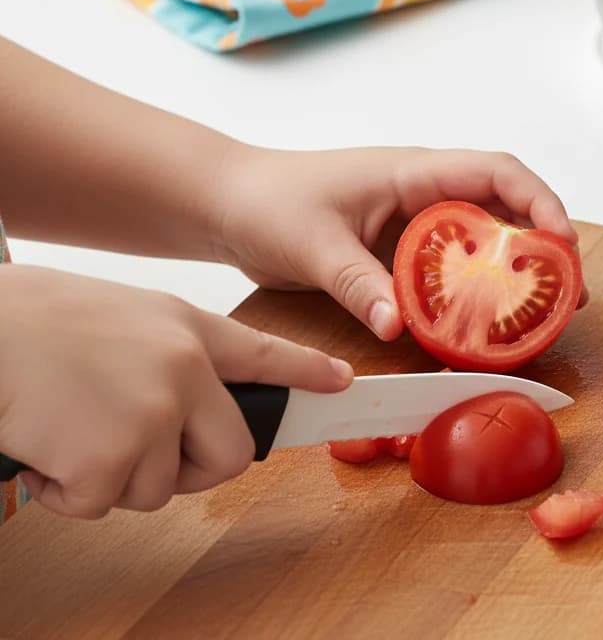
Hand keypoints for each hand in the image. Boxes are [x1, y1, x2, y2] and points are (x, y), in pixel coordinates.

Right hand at [0, 265, 351, 518]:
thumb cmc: (40, 322)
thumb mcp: (129, 319)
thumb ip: (175, 356)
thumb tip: (194, 402)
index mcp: (188, 329)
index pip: (267, 354)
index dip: (308, 374)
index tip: (343, 385)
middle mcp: (186, 369)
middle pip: (231, 456)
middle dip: (189, 469)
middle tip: (135, 448)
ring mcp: (154, 413)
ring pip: (159, 489)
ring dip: (112, 476)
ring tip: (70, 424)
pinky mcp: (111, 457)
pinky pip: (102, 503)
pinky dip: (67, 490)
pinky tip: (44, 443)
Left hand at [212, 146, 584, 340]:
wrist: (227, 205)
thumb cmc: (267, 201)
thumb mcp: (313, 243)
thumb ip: (357, 283)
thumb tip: (400, 326)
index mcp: (412, 171)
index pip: (495, 171)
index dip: (538, 201)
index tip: (561, 241)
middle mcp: (423, 193)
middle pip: (503, 209)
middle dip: (541, 246)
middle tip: (565, 293)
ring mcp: (412, 223)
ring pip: (481, 241)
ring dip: (512, 273)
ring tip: (540, 316)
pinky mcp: (397, 252)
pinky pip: (449, 271)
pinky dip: (472, 294)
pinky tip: (481, 327)